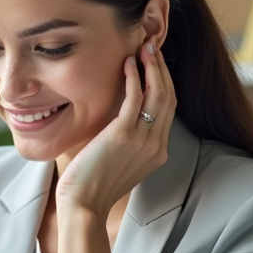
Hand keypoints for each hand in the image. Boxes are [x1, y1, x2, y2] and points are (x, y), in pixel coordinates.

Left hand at [55, 41, 176, 217]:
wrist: (83, 205)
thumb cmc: (92, 185)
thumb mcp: (118, 162)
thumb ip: (126, 141)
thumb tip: (117, 119)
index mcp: (157, 152)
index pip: (169, 109)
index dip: (164, 83)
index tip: (155, 64)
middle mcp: (156, 145)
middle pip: (168, 97)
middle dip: (162, 69)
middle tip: (152, 48)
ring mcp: (143, 140)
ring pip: (157, 94)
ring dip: (152, 67)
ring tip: (144, 48)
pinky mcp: (124, 135)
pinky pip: (135, 98)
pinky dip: (133, 77)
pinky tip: (127, 64)